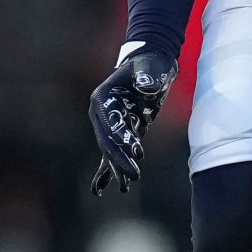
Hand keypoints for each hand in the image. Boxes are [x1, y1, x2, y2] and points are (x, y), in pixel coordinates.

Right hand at [88, 46, 177, 192]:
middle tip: (135, 175)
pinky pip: (114, 153)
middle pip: (108, 142)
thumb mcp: (150, 67)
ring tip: (126, 187)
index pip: (111, 123)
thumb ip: (147, 75)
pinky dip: (112, 169)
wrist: (151, 66)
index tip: (138, 153)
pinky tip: (110, 187)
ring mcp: (108, 124)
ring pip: (110, 151)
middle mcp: (100, 114)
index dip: (123, 139)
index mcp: (102, 98)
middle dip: (120, 160)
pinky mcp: (119, 131)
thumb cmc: (150, 64)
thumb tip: (147, 86)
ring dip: (118, 168)